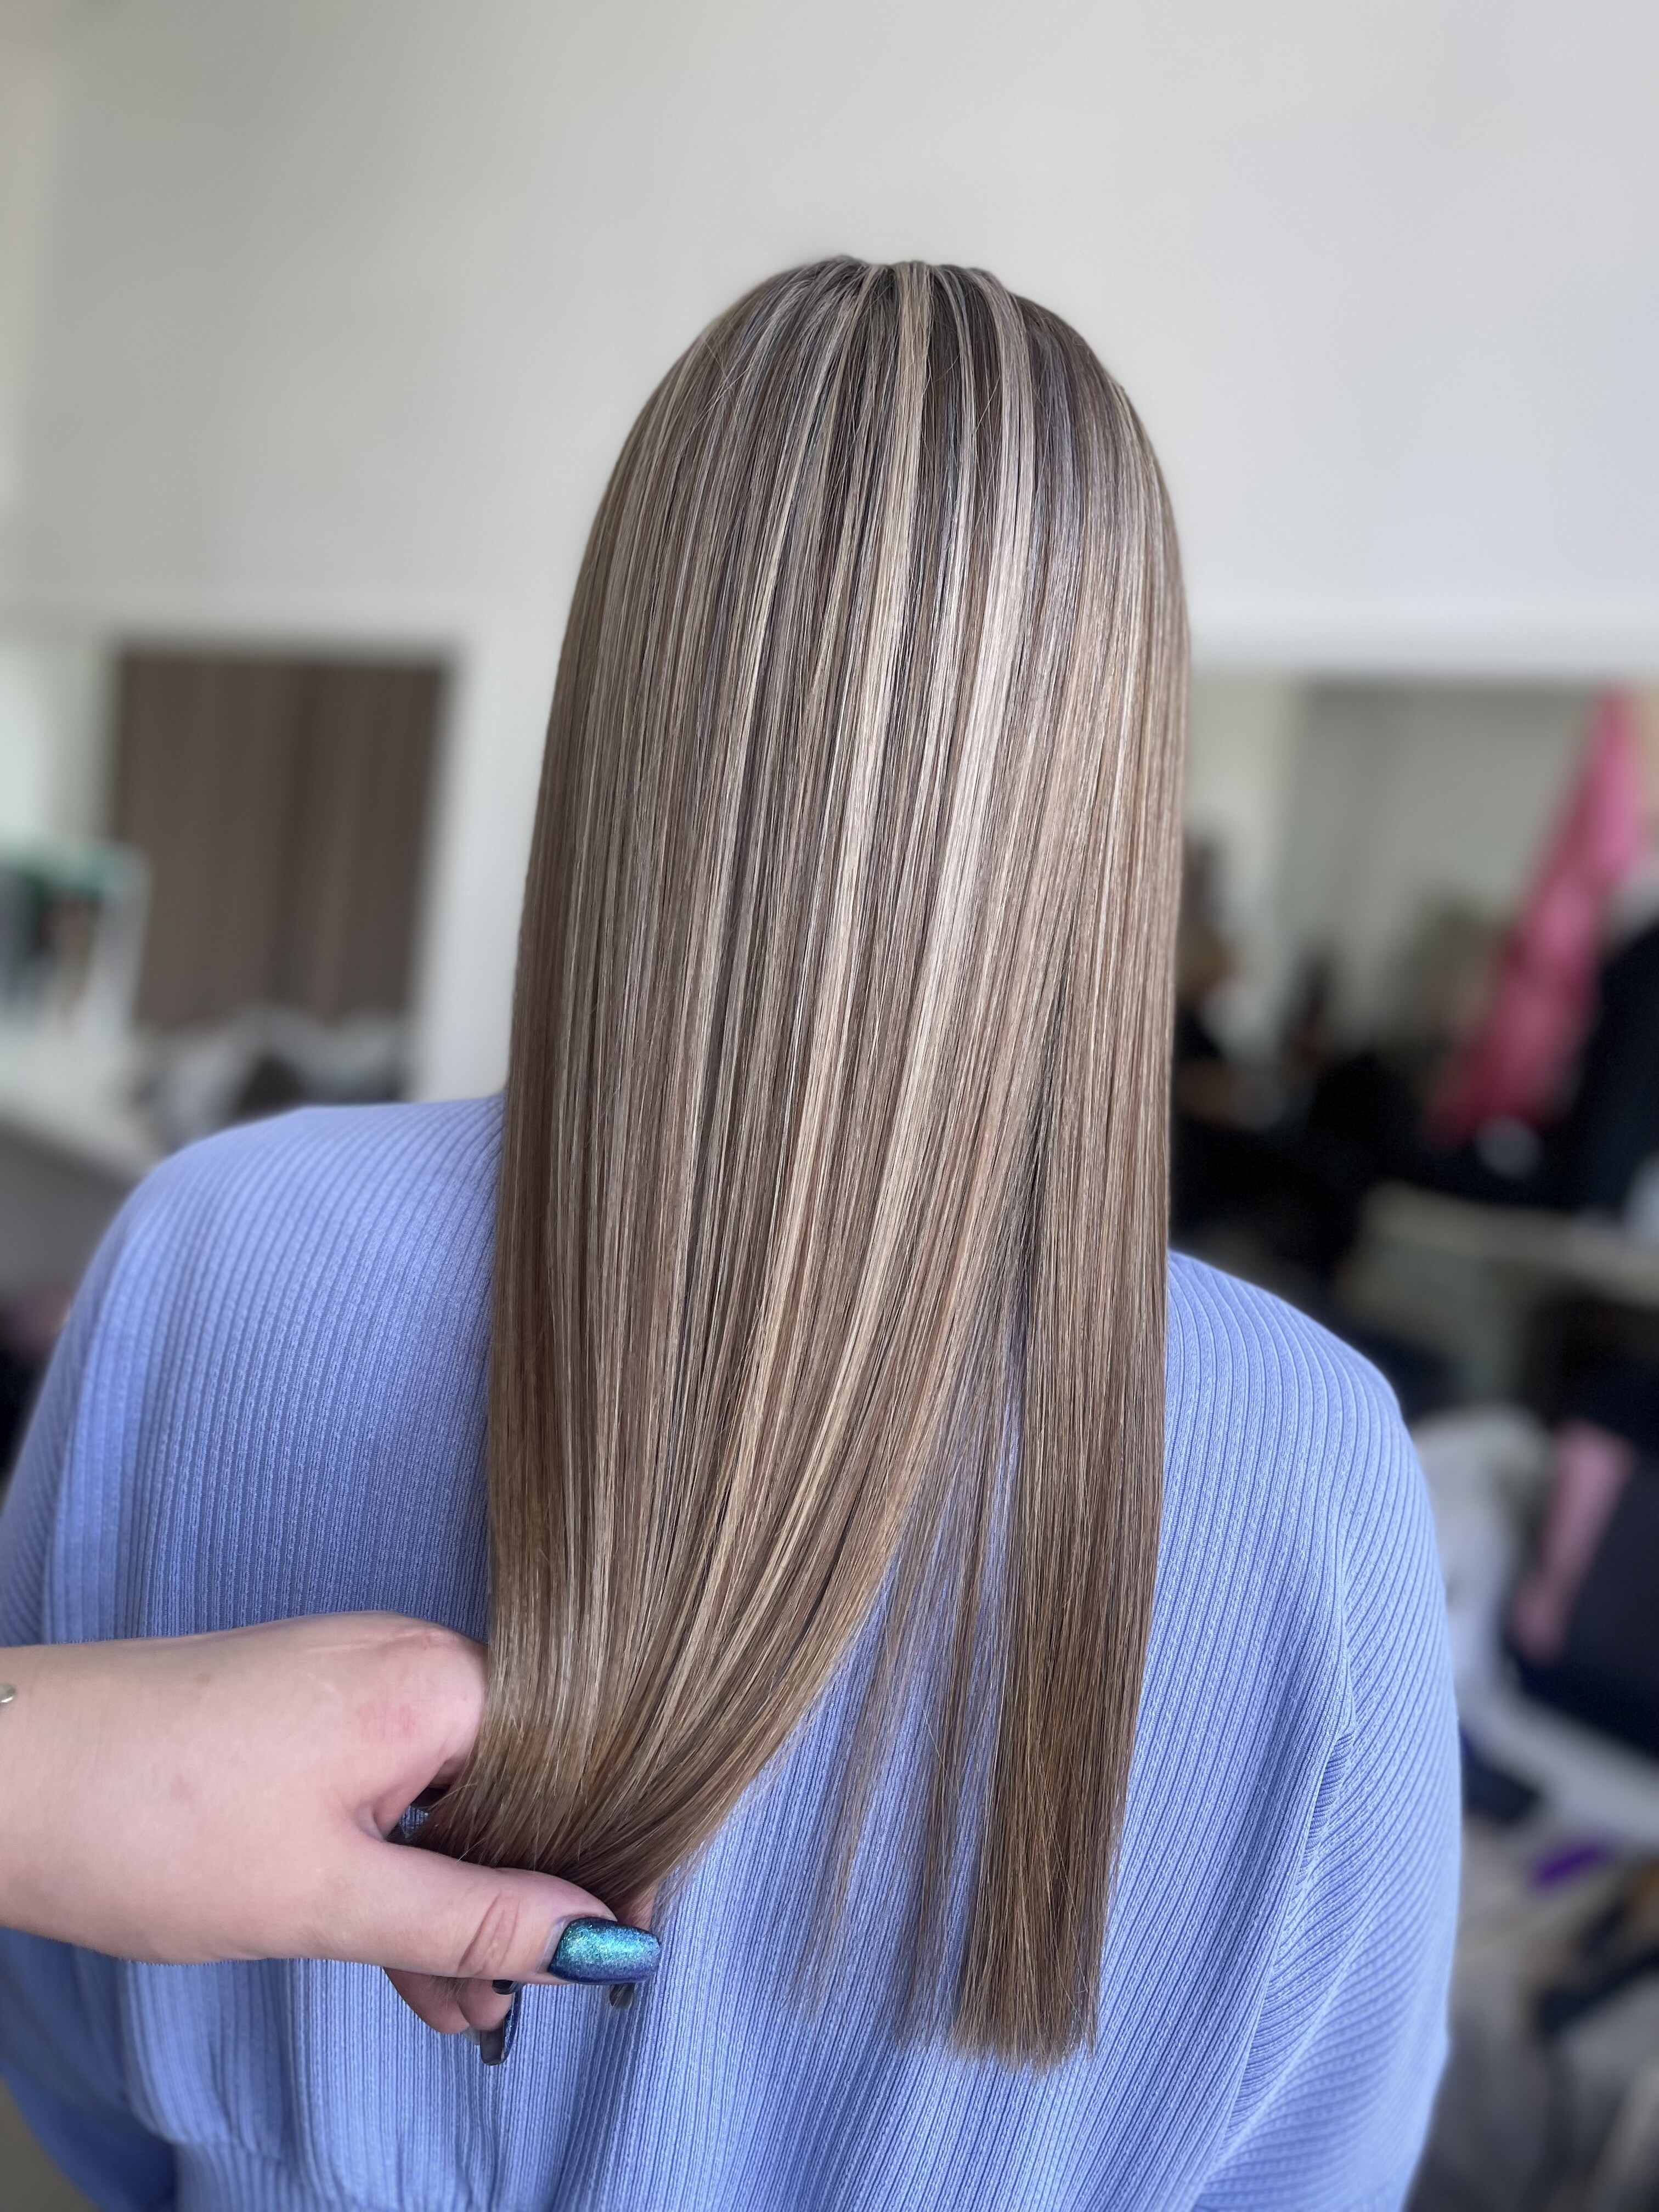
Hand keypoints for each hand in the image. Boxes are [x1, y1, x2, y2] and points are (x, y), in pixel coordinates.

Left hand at [0, 1612, 611, 2040]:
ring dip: (459, 1900)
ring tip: (464, 2010)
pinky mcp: (311, 1707)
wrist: (3, 1775)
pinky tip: (411, 1961)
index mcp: (437, 1681)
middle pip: (518, 1782)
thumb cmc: (155, 1821)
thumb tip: (596, 1942)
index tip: (614, 1953)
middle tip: (521, 2004)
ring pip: (452, 1797)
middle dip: (522, 1901)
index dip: (603, 1862)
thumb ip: (474, 1920)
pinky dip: (405, 1868)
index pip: (578, 1764)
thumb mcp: (333, 1897)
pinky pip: (396, 1787)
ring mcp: (356, 1680)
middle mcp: (410, 1661)